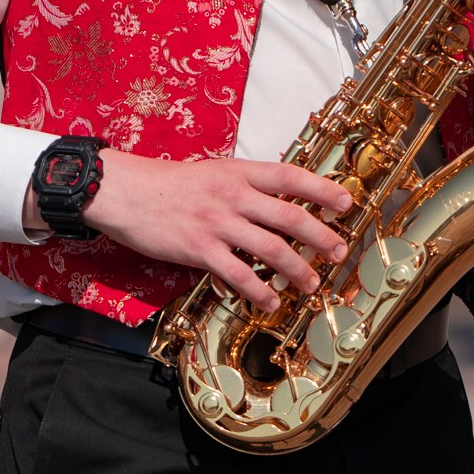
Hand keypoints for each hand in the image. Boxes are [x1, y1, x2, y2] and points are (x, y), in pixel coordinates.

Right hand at [82, 150, 352, 311]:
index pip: (290, 176)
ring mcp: (217, 222)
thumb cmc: (170, 183)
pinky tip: (271, 301)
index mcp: (238, 172)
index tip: (347, 203)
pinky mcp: (200, 249)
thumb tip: (279, 201)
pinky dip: (260, 290)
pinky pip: (238, 274)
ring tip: (312, 284)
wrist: (126, 192)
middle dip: (321, 236)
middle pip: (289, 216)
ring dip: (297, 268)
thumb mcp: (212, 171)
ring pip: (270, 248)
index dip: (322, 189)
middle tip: (339, 252)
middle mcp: (232, 195)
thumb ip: (244, 185)